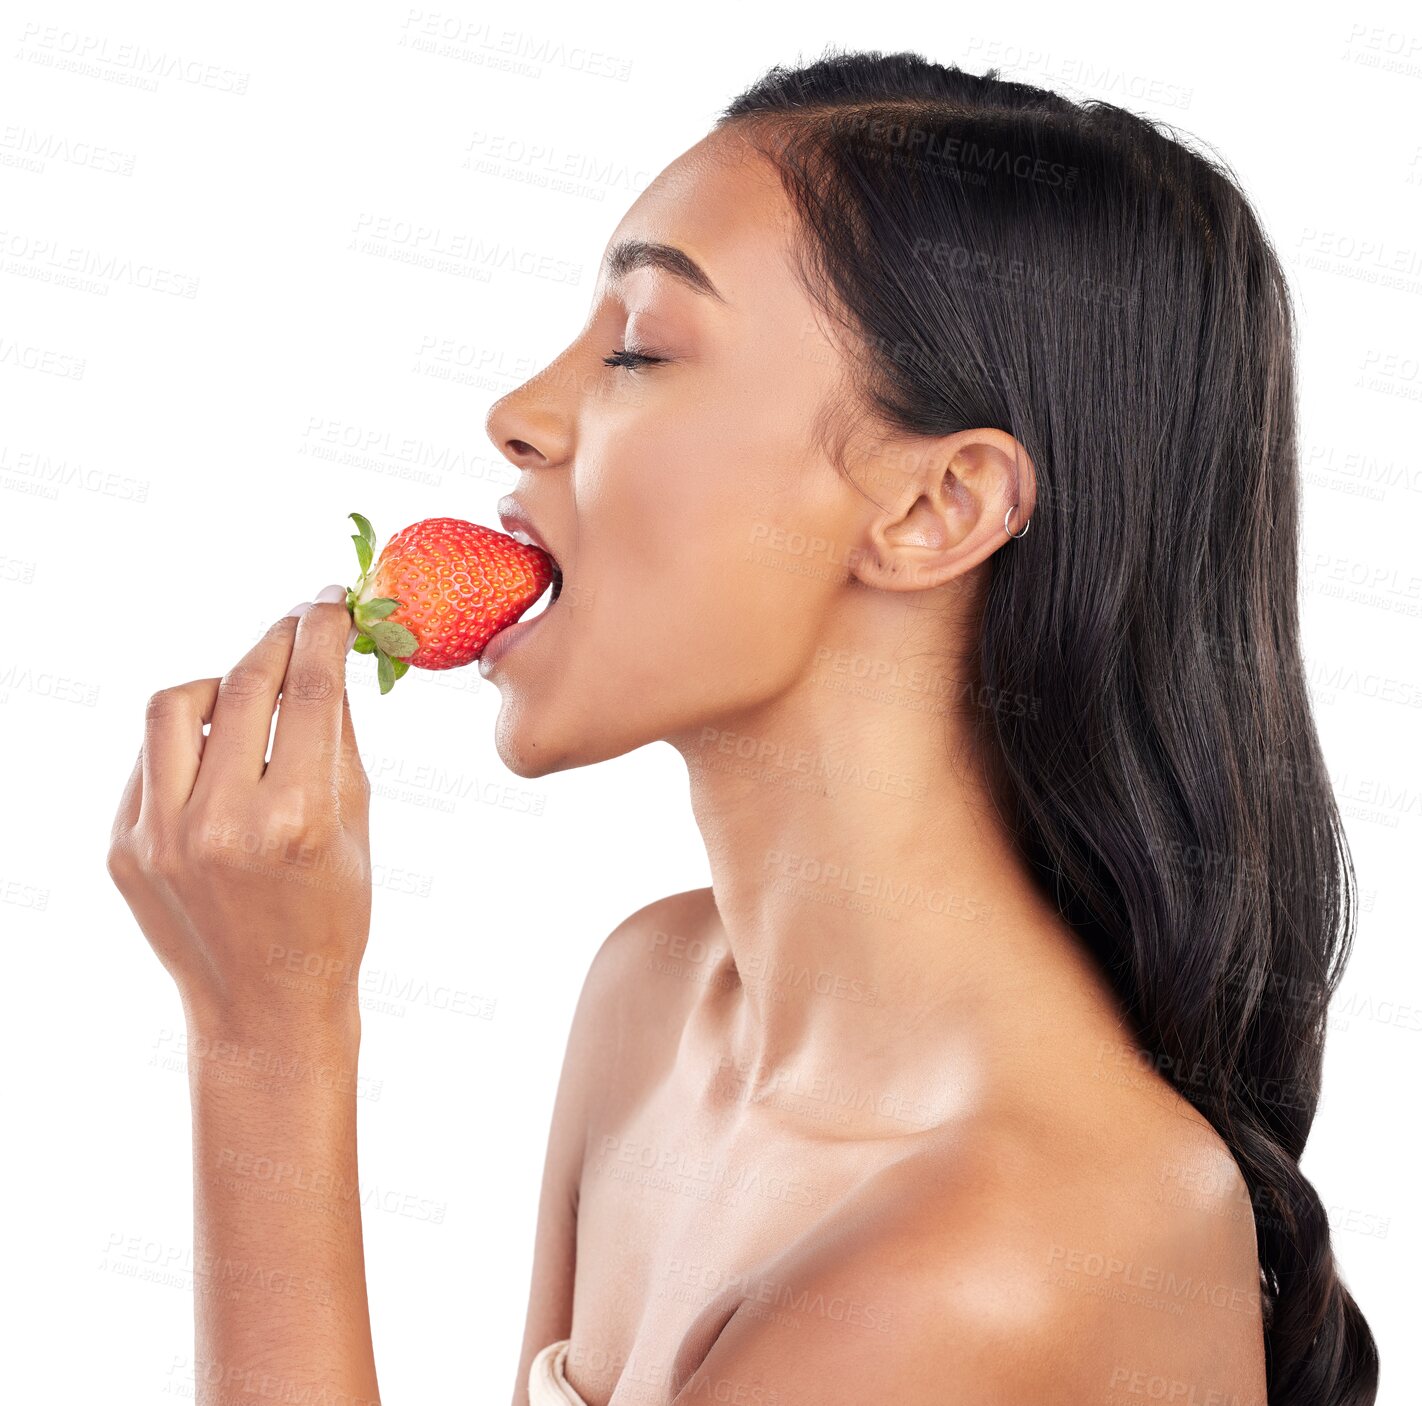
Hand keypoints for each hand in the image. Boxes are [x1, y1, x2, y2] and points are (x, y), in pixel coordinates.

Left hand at [107, 587, 372, 1031]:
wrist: (265, 1007)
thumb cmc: (331, 917)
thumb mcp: (356, 824)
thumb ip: (336, 738)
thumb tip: (328, 660)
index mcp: (296, 818)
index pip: (310, 689)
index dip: (323, 630)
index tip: (333, 600)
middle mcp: (221, 822)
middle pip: (244, 682)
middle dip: (278, 640)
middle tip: (300, 625)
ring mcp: (161, 837)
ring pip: (176, 706)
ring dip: (221, 684)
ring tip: (249, 698)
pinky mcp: (123, 850)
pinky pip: (150, 761)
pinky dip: (188, 744)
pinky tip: (218, 761)